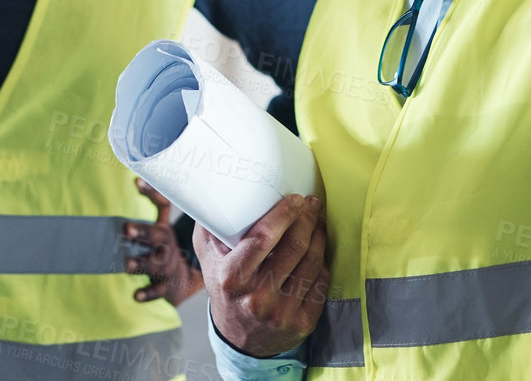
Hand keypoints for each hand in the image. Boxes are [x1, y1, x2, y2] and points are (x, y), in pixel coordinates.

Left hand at [123, 178, 202, 305]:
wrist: (185, 280)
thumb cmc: (165, 249)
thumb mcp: (161, 227)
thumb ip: (153, 205)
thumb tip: (137, 180)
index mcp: (164, 230)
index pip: (162, 207)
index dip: (151, 194)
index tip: (136, 184)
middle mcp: (167, 247)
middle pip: (157, 238)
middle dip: (142, 233)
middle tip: (126, 230)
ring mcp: (167, 267)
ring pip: (155, 265)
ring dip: (141, 264)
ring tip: (127, 264)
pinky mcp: (166, 287)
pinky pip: (158, 290)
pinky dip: (148, 293)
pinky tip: (136, 296)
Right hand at [194, 193, 328, 357]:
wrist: (240, 340)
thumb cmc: (226, 289)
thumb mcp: (208, 260)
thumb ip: (210, 228)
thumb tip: (217, 191)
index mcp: (231, 278)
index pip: (263, 238)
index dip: (284, 214)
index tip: (296, 199)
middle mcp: (257, 298)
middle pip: (294, 247)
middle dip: (307, 219)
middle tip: (312, 203)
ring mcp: (282, 313)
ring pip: (311, 263)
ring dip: (319, 236)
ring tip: (317, 221)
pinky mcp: (302, 324)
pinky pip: (321, 283)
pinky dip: (322, 261)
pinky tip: (318, 249)